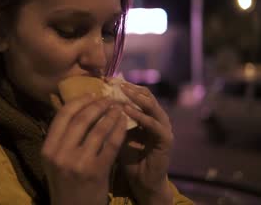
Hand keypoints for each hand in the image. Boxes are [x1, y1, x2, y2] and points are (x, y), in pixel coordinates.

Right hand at [41, 94, 127, 204]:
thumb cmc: (66, 183)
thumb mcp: (54, 160)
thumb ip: (60, 137)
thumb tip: (71, 107)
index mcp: (48, 149)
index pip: (62, 116)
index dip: (78, 101)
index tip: (90, 94)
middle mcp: (61, 154)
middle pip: (81, 119)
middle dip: (97, 105)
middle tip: (108, 99)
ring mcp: (79, 163)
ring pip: (98, 129)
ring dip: (111, 115)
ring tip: (118, 108)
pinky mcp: (98, 170)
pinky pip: (111, 143)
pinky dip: (119, 129)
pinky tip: (124, 123)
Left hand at [119, 82, 173, 203]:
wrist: (143, 181)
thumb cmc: (129, 157)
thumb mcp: (117, 134)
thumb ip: (111, 119)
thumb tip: (94, 102)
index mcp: (145, 114)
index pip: (136, 93)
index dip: (123, 85)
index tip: (107, 79)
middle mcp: (156, 118)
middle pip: (146, 95)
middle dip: (130, 87)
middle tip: (115, 81)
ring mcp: (163, 128)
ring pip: (152, 106)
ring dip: (136, 98)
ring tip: (122, 91)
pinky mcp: (166, 140)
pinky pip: (154, 125)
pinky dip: (141, 117)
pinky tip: (127, 111)